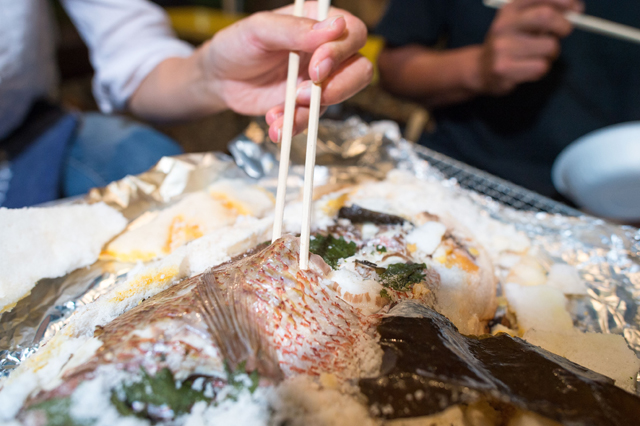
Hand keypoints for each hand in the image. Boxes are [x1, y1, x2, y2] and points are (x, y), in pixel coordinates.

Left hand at [203, 2, 371, 141]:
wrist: (219, 79)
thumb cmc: (237, 45)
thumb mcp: (259, 30)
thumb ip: (294, 29)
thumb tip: (334, 27)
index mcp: (319, 23)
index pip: (353, 34)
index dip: (340, 52)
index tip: (317, 67)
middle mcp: (326, 52)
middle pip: (360, 69)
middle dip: (338, 86)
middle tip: (304, 94)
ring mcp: (319, 81)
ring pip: (340, 98)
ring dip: (310, 111)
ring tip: (279, 114)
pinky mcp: (307, 105)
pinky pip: (312, 119)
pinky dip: (294, 126)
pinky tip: (276, 126)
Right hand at [478, 0, 582, 94]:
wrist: (481, 69)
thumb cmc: (510, 43)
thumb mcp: (521, 21)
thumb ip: (545, 12)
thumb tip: (576, 9)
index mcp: (509, 9)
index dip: (564, 1)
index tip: (577, 9)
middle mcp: (503, 25)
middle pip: (546, 16)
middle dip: (563, 24)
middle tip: (564, 32)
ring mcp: (501, 48)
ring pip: (549, 47)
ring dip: (551, 54)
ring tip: (536, 56)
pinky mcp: (504, 69)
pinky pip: (540, 67)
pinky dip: (540, 69)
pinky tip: (527, 68)